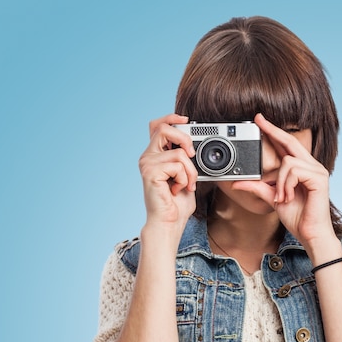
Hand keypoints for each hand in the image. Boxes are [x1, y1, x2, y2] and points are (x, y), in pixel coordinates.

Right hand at [138, 114, 197, 229]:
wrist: (169, 222)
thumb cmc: (177, 204)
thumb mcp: (185, 177)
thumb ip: (185, 160)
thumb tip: (193, 147)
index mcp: (155, 156)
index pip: (157, 126)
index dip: (171, 118)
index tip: (186, 120)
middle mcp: (148, 157)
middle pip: (164, 129)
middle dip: (184, 138)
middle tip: (192, 156)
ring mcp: (147, 164)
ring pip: (178, 153)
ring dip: (190, 172)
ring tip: (185, 185)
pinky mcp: (151, 172)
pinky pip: (177, 165)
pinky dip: (185, 179)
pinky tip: (177, 189)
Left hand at [234, 113, 335, 247]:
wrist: (310, 233)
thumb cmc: (297, 217)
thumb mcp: (272, 199)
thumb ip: (257, 188)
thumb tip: (237, 182)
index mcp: (302, 169)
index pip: (287, 145)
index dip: (274, 132)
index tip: (260, 121)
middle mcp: (312, 166)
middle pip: (290, 141)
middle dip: (273, 130)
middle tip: (258, 120)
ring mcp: (317, 171)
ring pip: (288, 162)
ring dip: (280, 182)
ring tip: (283, 197)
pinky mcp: (319, 178)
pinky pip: (294, 171)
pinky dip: (287, 185)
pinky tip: (289, 197)